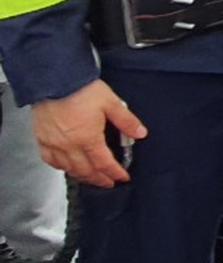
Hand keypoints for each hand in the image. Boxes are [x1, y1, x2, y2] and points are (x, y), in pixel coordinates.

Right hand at [32, 79, 147, 187]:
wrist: (54, 80)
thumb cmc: (81, 90)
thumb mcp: (111, 103)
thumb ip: (126, 121)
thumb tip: (140, 133)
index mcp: (87, 138)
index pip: (103, 163)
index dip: (114, 173)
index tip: (122, 177)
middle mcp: (69, 145)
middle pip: (86, 170)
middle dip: (99, 179)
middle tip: (108, 183)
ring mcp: (54, 144)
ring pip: (68, 168)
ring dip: (82, 176)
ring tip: (92, 178)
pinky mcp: (42, 139)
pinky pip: (50, 160)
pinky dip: (61, 167)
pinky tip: (67, 167)